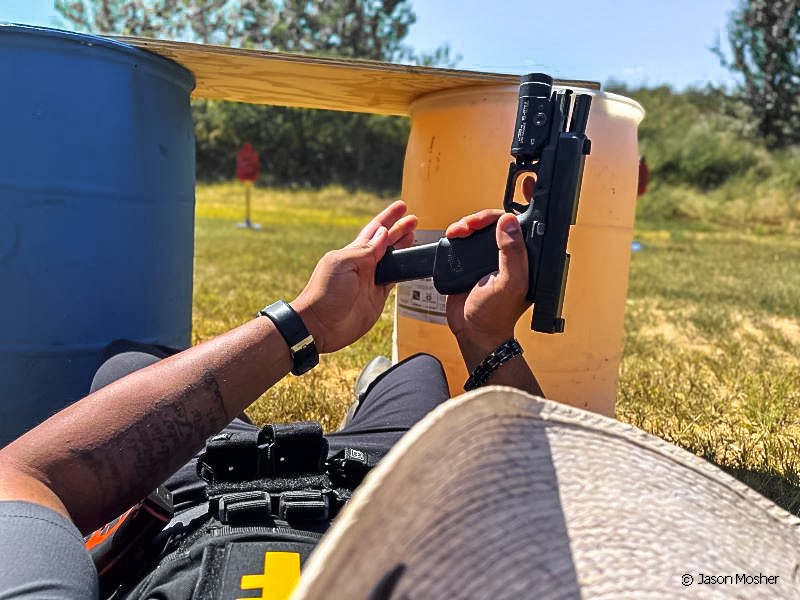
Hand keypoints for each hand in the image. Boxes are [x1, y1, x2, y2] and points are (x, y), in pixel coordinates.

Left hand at [291, 201, 416, 353]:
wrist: (320, 325)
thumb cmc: (324, 294)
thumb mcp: (343, 265)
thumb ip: (366, 251)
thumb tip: (383, 235)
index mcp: (353, 252)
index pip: (374, 230)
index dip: (388, 218)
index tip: (402, 207)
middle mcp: (362, 264)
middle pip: (386, 242)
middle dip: (400, 230)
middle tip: (414, 220)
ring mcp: (370, 281)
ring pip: (391, 260)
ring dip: (402, 248)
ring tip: (414, 237)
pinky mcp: (376, 297)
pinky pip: (393, 281)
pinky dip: (402, 273)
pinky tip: (407, 266)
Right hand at [444, 210, 529, 369]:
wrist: (472, 331)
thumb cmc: (495, 314)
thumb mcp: (509, 283)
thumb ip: (512, 253)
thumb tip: (509, 222)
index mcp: (527, 258)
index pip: (529, 224)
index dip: (527, 202)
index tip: (525, 183)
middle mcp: (511, 254)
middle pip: (500, 220)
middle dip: (484, 217)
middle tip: (471, 225)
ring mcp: (491, 256)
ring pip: (482, 226)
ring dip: (468, 223)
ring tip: (459, 232)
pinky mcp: (472, 259)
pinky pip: (467, 236)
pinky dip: (459, 232)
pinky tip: (454, 236)